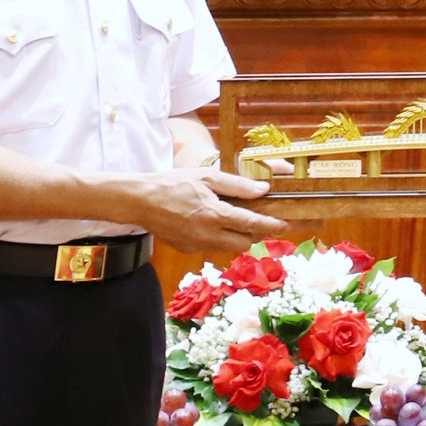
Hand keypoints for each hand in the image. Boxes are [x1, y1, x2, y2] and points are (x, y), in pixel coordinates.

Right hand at [132, 168, 289, 251]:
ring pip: (228, 247)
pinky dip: (217, 237)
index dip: (271, 226)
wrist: (140, 200)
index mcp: (214, 215)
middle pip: (244, 243)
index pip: (251, 225)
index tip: (285, 225)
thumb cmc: (173, 183)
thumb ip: (236, 186)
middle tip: (257, 218)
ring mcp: (196, 245)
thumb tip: (262, 190)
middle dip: (254, 233)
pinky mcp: (187, 249)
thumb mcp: (207, 177)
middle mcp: (207, 235)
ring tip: (232, 217)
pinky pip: (211, 246)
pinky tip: (209, 221)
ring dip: (236, 236)